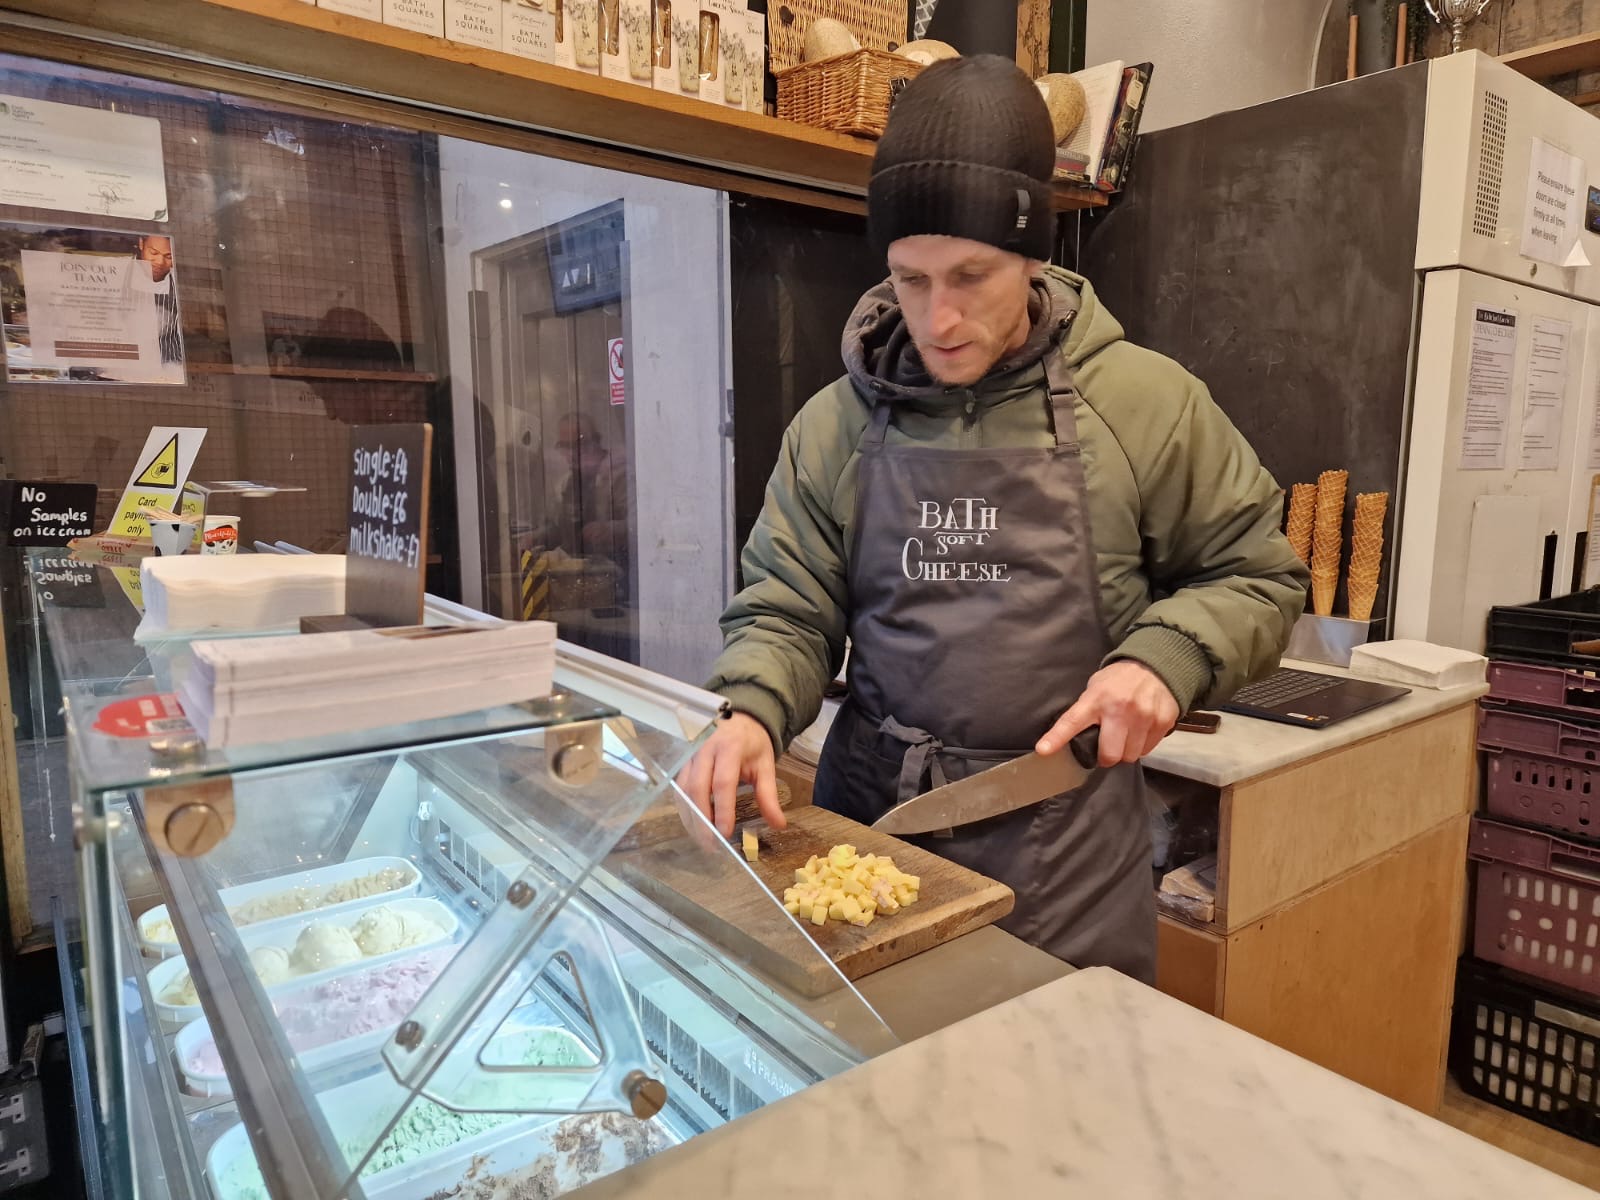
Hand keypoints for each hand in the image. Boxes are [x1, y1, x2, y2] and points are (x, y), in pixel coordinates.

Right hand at [675, 712, 785, 837]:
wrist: (739, 719)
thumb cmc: (752, 744)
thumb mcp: (765, 766)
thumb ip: (769, 796)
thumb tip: (779, 825)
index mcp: (730, 748)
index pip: (723, 782)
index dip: (723, 809)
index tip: (725, 833)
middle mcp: (705, 750)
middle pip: (698, 789)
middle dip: (703, 819)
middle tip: (712, 844)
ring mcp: (690, 755)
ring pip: (684, 790)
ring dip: (691, 817)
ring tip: (703, 839)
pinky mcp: (683, 762)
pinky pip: (679, 788)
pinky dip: (685, 809)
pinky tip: (695, 824)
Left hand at [1035, 661, 1179, 766]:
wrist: (1157, 665)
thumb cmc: (1120, 679)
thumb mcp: (1097, 686)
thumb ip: (1087, 709)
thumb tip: (1073, 735)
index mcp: (1096, 699)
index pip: (1072, 721)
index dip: (1056, 738)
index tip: (1043, 750)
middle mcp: (1120, 709)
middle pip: (1110, 754)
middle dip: (1106, 757)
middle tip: (1106, 749)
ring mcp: (1144, 717)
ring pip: (1130, 756)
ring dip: (1125, 752)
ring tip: (1125, 737)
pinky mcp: (1162, 723)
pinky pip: (1147, 750)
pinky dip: (1141, 746)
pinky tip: (1140, 731)